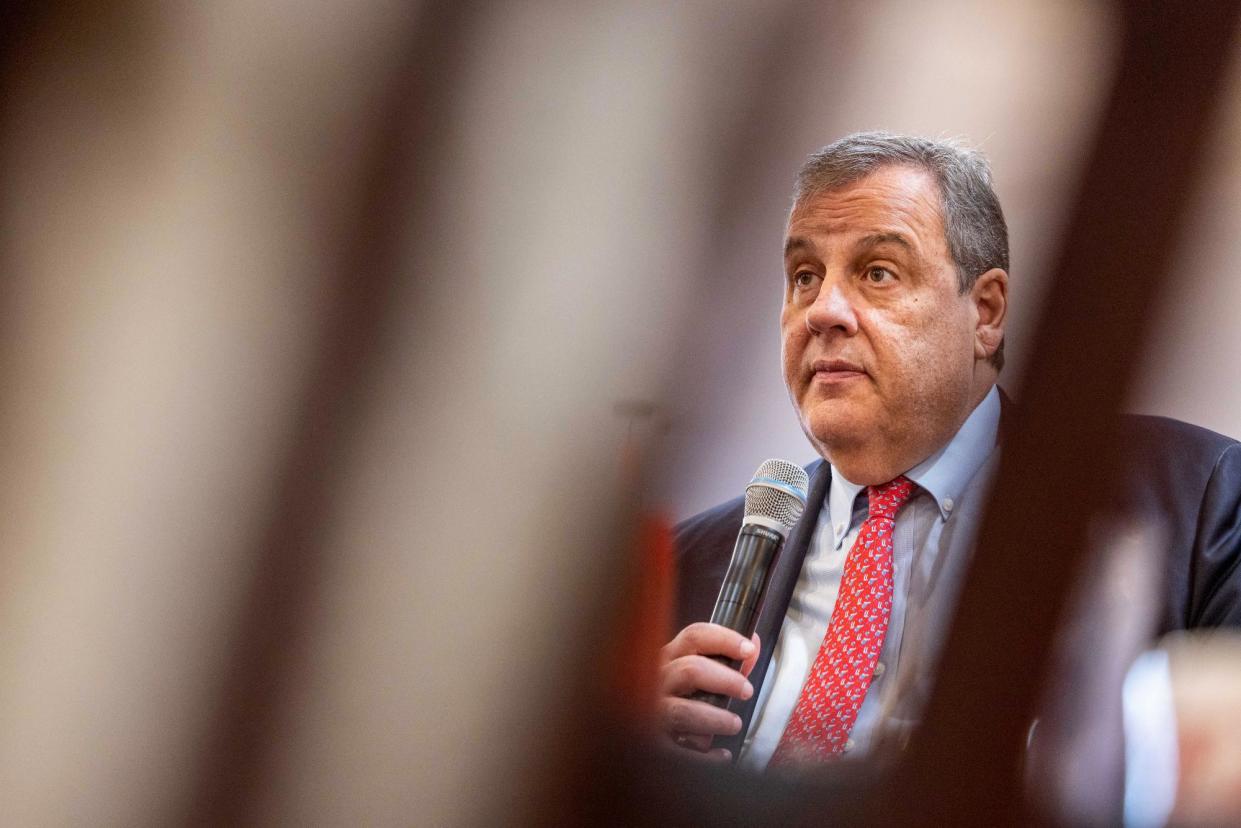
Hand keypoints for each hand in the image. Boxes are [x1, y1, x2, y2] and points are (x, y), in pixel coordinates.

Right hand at [656, 622, 759, 761]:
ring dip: (716, 718)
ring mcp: (652, 712)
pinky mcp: (653, 744)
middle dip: (725, 679)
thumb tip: (754, 645)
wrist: (639, 742)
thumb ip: (724, 659)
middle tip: (747, 691)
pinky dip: (705, 755)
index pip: (694, 636)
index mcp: (668, 659)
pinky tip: (721, 755)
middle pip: (690, 670)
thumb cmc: (677, 700)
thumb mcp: (695, 674)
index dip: (724, 639)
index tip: (749, 650)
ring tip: (734, 724)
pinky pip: (681, 751)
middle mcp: (656, 681)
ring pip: (684, 711)